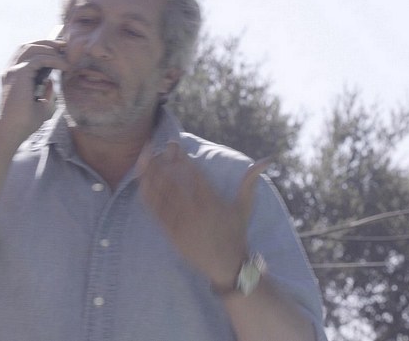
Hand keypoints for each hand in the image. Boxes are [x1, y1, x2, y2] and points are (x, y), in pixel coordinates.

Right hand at [0, 39, 68, 142]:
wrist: (12, 131)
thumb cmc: (25, 122)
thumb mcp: (41, 104)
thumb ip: (45, 92)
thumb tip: (51, 81)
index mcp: (14, 76)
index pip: (27, 53)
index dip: (43, 48)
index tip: (60, 52)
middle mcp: (11, 70)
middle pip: (28, 45)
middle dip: (47, 43)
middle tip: (65, 46)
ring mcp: (13, 70)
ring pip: (32, 48)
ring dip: (50, 48)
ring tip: (65, 54)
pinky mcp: (19, 73)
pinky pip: (38, 58)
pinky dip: (53, 59)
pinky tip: (64, 66)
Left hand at [138, 142, 271, 289]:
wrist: (227, 265)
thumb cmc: (236, 233)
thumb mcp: (245, 207)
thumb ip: (250, 181)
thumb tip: (267, 160)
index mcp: (212, 201)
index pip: (194, 173)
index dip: (182, 157)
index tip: (173, 144)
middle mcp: (196, 211)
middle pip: (172, 182)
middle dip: (160, 162)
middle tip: (152, 147)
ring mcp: (182, 223)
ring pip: (161, 196)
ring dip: (150, 175)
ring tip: (143, 159)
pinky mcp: (172, 234)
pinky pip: (156, 212)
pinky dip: (148, 195)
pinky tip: (142, 181)